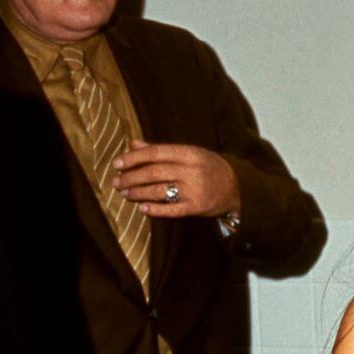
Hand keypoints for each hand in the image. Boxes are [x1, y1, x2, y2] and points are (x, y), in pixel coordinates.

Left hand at [112, 139, 240, 218]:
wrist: (237, 186)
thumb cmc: (208, 166)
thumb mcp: (188, 153)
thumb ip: (159, 149)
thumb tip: (133, 144)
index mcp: (189, 153)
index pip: (156, 152)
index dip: (134, 158)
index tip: (117, 163)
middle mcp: (192, 170)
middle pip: (154, 172)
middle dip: (131, 177)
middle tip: (116, 182)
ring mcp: (195, 190)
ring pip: (160, 191)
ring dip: (138, 193)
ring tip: (125, 193)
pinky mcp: (197, 208)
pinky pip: (172, 210)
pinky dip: (155, 209)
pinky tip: (142, 208)